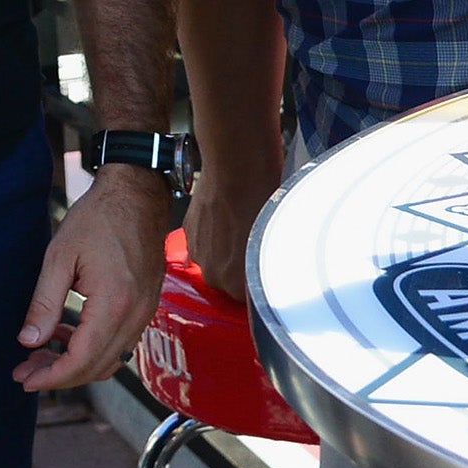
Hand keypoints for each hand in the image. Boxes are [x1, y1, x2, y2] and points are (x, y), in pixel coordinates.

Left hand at [12, 167, 167, 391]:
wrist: (137, 194)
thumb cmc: (97, 218)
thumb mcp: (60, 257)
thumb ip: (44, 303)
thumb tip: (28, 342)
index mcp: (114, 304)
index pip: (82, 360)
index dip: (51, 377)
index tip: (23, 379)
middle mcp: (135, 316)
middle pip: (96, 368)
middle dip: (58, 376)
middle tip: (25, 371)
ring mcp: (145, 313)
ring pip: (110, 360)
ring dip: (76, 365)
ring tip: (40, 355)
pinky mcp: (145, 306)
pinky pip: (120, 343)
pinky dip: (92, 348)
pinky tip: (65, 333)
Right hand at [182, 155, 280, 303]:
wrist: (237, 167)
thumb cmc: (263, 199)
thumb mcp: (279, 240)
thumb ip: (272, 265)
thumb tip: (279, 270)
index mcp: (237, 284)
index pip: (250, 300)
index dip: (259, 282)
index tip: (266, 270)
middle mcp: (213, 274)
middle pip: (229, 282)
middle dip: (240, 267)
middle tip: (254, 244)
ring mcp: (197, 252)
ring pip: (215, 261)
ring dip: (224, 250)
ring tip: (239, 227)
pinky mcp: (188, 232)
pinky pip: (203, 243)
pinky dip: (212, 234)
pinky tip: (226, 217)